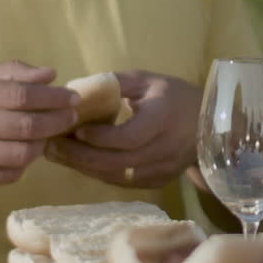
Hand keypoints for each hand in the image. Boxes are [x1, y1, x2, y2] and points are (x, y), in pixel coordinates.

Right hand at [0, 62, 77, 185]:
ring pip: (21, 154)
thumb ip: (9, 72)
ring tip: (48, 134)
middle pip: (25, 126)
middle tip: (71, 116)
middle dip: (57, 121)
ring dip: (43, 144)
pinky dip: (25, 163)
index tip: (72, 97)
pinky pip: (8, 174)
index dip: (52, 98)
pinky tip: (27, 151)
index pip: (21, 96)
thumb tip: (50, 74)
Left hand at [47, 71, 202, 188]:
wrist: (211, 126)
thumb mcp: (148, 81)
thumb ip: (114, 83)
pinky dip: (97, 173)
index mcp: (163, 119)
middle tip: (50, 146)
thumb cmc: (176, 96)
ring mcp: (162, 170)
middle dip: (79, 156)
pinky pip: (121, 182)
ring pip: (115, 176)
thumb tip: (76, 90)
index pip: (128, 137)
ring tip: (57, 155)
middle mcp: (164, 149)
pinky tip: (79, 162)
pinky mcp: (157, 182)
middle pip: (116, 162)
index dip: (99, 137)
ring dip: (83, 167)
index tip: (74, 128)